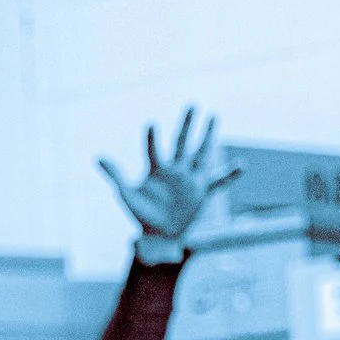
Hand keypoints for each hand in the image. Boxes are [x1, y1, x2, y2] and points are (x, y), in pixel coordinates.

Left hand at [97, 107, 239, 260]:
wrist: (158, 235)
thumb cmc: (140, 214)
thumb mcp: (126, 194)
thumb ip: (115, 175)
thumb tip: (97, 156)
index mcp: (155, 170)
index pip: (153, 149)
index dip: (151, 138)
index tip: (150, 124)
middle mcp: (174, 170)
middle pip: (181, 143)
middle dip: (186, 124)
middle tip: (192, 104)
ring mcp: (189, 179)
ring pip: (201, 153)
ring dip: (207, 136)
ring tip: (213, 117)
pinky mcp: (201, 192)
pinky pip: (218, 182)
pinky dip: (229, 175)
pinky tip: (242, 165)